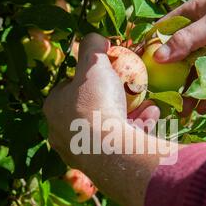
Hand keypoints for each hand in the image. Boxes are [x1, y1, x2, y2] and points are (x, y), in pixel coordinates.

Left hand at [43, 33, 174, 205]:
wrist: (113, 152)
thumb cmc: (97, 103)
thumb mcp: (94, 64)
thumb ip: (92, 47)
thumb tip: (95, 38)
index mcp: (53, 109)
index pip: (68, 87)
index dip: (88, 77)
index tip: (107, 72)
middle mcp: (62, 133)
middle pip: (91, 108)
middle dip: (114, 96)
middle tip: (130, 88)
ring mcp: (82, 153)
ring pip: (108, 127)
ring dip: (131, 112)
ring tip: (148, 103)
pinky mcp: (103, 167)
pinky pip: (120, 143)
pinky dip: (137, 128)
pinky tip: (152, 117)